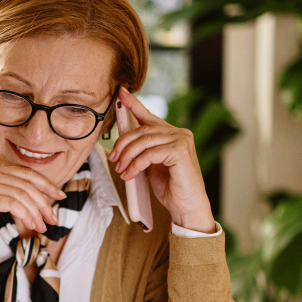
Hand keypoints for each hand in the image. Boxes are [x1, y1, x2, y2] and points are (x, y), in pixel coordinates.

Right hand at [0, 154, 66, 251]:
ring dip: (38, 211)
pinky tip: (31, 226)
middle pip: (28, 182)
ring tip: (44, 226)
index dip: (45, 183)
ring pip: (24, 194)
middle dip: (46, 199)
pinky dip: (27, 215)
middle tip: (54, 216)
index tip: (58, 196)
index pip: (25, 172)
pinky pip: (14, 203)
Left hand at [108, 88, 215, 233]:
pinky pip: (149, 154)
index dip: (133, 104)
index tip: (121, 93)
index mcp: (171, 134)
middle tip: (114, 158)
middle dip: (122, 144)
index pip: (148, 116)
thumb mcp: (151, 165)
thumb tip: (122, 144)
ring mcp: (182, 140)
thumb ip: (142, 151)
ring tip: (121, 170)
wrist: (187, 207)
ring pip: (143, 141)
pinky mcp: (180, 151)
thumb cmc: (171, 188)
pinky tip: (130, 174)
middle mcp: (179, 133)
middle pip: (141, 130)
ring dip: (127, 156)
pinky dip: (136, 165)